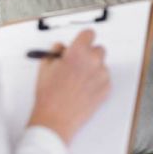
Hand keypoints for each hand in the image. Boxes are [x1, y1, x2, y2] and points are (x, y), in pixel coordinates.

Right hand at [28, 29, 110, 143]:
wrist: (56, 119)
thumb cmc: (49, 95)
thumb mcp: (45, 67)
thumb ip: (55, 52)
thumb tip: (61, 48)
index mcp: (78, 52)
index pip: (89, 34)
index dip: (83, 39)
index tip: (81, 44)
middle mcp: (93, 61)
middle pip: (98, 49)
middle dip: (88, 55)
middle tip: (77, 65)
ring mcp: (102, 75)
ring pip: (101, 65)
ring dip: (93, 69)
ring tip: (77, 82)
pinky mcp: (107, 88)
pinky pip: (104, 79)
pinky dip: (97, 82)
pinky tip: (83, 91)